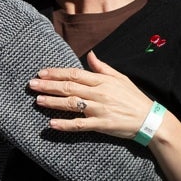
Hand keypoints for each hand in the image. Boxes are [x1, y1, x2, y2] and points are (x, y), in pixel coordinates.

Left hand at [29, 51, 154, 139]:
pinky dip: (65, 124)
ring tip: (37, 100)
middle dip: (48, 85)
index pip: (74, 74)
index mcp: (102, 81)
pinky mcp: (101, 125)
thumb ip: (102, 68)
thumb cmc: (134, 98)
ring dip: (52, 102)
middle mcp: (98, 93)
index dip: (56, 73)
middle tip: (31, 84)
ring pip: (71, 104)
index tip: (41, 72)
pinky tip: (52, 124)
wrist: (149, 119)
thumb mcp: (120, 78)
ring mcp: (99, 109)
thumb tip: (90, 55)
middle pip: (69, 87)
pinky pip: (80, 125)